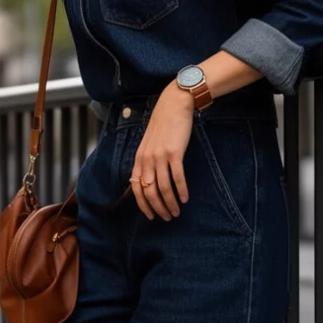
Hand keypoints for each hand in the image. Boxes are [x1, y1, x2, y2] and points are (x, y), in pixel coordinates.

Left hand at [130, 84, 193, 219]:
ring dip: (170, 203)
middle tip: (167, 217)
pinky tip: (185, 199)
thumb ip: (147, 160)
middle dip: (158, 208)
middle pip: (150, 192)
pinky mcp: (175, 153)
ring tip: (177, 212)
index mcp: (139, 158)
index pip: (136, 188)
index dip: (143, 205)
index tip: (151, 216)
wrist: (174, 104)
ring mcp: (160, 157)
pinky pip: (177, 178)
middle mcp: (147, 159)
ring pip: (163, 188)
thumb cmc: (164, 124)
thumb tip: (150, 180)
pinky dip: (181, 190)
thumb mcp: (149, 143)